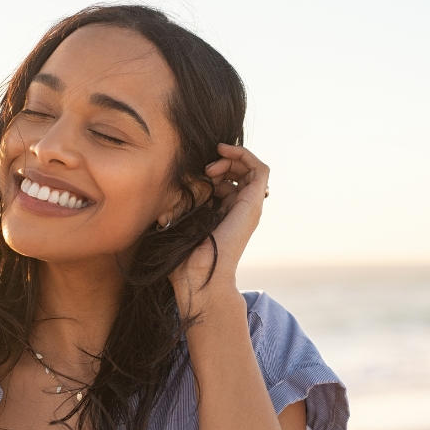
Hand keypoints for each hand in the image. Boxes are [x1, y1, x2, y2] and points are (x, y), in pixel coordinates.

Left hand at [168, 143, 269, 313]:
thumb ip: (179, 208)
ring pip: (251, 169)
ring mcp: (249, 206)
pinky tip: (225, 153)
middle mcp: (240, 209)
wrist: (199, 277)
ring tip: (212, 166)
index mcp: (225, 214)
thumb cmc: (185, 257)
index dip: (212, 170)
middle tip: (205, 169)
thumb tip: (169, 199)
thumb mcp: (179, 223)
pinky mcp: (253, 203)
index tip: (195, 174)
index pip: (226, 182)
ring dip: (232, 158)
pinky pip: (260, 169)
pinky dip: (244, 155)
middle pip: (240, 173)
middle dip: (222, 163)